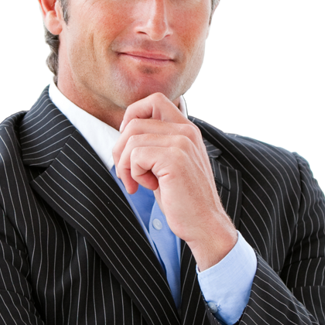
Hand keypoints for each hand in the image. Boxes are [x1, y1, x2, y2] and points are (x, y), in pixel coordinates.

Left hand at [112, 93, 236, 269]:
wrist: (204, 224)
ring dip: (126, 165)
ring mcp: (182, 143)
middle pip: (135, 122)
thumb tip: (124, 132)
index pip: (154, 100)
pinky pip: (136, 156)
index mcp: (186, 129)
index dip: (132, 116)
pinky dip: (134, 174)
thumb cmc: (183, 199)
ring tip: (138, 183)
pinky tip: (148, 187)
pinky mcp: (175, 159)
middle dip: (120, 149)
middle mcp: (186, 131)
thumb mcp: (168, 164)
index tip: (130, 145)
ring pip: (131, 139)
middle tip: (126, 173)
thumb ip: (155, 143)